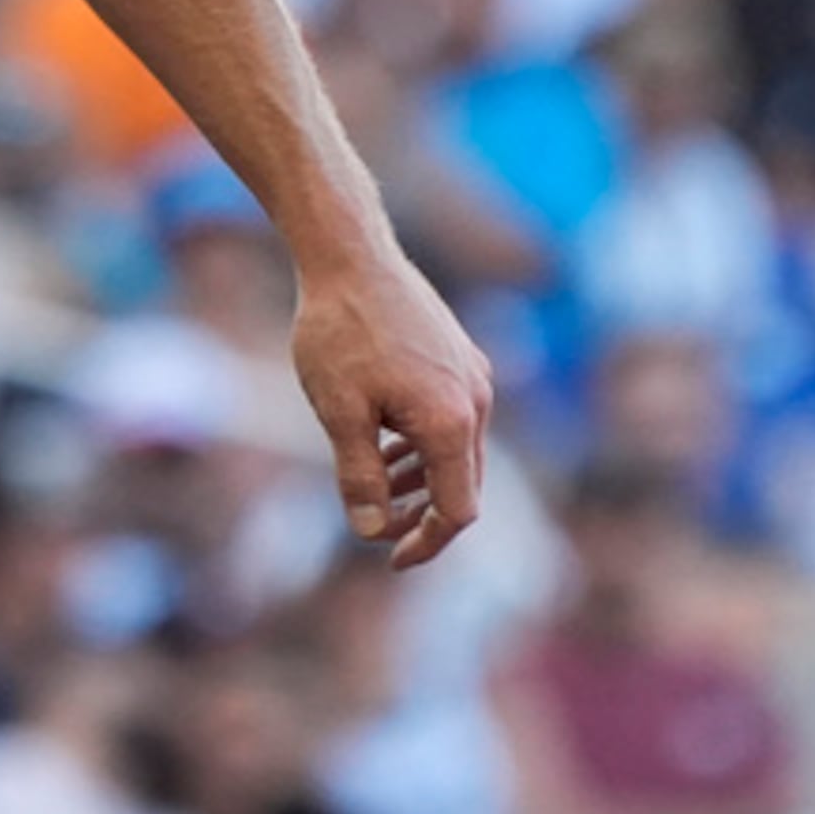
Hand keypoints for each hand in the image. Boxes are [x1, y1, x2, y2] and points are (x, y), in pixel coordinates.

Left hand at [288, 243, 493, 569]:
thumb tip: (371, 532)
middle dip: (423, 514)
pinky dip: (422, 441)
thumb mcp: (338, 412)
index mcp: (451, 422)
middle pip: (462, 484)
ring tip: (374, 486)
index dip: (426, 543)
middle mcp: (476, 401)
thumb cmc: (338, 330)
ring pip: (456, 450)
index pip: (457, 511)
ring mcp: (474, 376)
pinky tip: (382, 442)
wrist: (350, 253)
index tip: (391, 560)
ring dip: (419, 477)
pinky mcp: (460, 356)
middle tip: (379, 530)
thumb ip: (359, 477)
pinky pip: (451, 417)